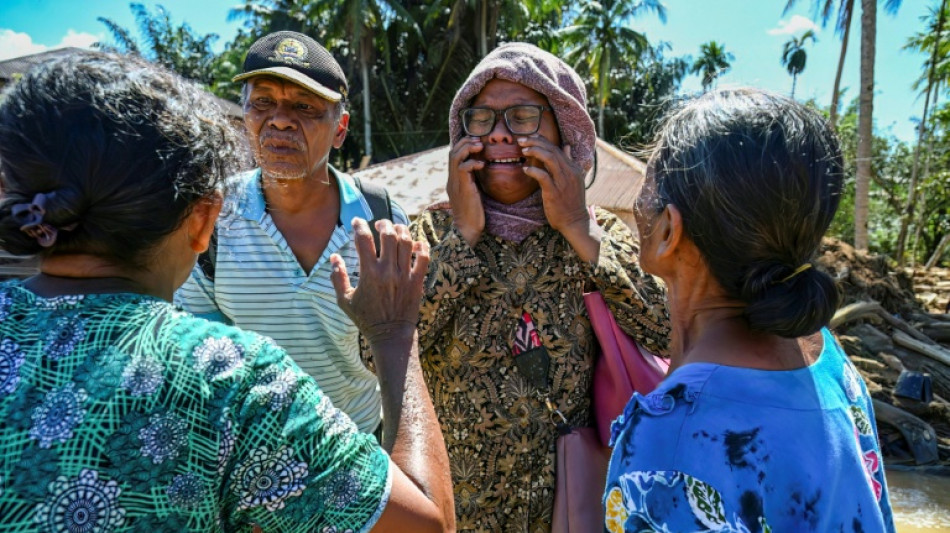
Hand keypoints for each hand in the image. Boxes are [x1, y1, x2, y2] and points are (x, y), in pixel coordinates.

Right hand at [331, 219, 429, 342]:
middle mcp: (388, 271)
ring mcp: (404, 275)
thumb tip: (334, 257)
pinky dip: (421, 246)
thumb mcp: (345, 300)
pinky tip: (415, 243)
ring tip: (396, 229)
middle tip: (380, 224)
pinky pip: (423, 258)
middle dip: (383, 224)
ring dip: (401, 230)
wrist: (391, 335)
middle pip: (388, 235)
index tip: (357, 222)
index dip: (359, 226)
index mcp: (369, 273)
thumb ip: (337, 277)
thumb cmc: (366, 319)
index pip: (364, 240)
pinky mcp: (417, 281)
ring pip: (406, 242)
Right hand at [447, 136, 485, 246]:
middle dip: (465, 142)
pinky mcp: (462, 188)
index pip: (453, 156)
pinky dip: (473, 162)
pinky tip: (483, 164)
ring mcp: (455, 184)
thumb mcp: (472, 193)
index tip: (475, 141)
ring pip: (455, 157)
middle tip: (478, 140)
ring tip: (480, 146)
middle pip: (452, 153)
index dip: (462, 145)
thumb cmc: (473, 214)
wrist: (468, 229)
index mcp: (453, 180)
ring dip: (468, 148)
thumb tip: (481, 171)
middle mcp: (452, 180)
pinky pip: (464, 169)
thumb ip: (472, 181)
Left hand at [519, 136, 588, 234]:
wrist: (575, 221)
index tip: (530, 137)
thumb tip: (566, 146)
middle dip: (536, 142)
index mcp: (573, 168)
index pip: (557, 148)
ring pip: (550, 158)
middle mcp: (569, 172)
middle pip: (552, 150)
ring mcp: (562, 181)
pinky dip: (533, 170)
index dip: (542, 140)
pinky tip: (525, 169)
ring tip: (523, 150)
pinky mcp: (554, 192)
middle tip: (521, 140)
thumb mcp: (574, 179)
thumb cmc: (571, 201)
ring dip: (535, 151)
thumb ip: (569, 162)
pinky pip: (543, 176)